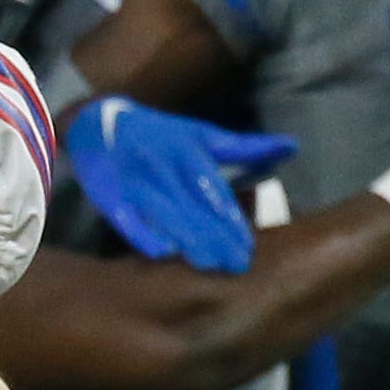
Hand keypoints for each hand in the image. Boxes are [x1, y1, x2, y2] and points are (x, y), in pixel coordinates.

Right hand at [63, 97, 291, 274]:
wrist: (98, 124)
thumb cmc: (160, 136)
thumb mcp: (201, 134)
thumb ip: (245, 147)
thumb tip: (292, 147)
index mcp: (187, 150)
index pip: (214, 190)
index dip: (232, 219)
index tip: (249, 246)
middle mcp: (162, 165)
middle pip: (192, 205)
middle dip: (215, 236)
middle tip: (236, 264)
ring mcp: (134, 180)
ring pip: (164, 213)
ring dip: (187, 239)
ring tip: (210, 264)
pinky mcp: (109, 195)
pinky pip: (127, 218)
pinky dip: (143, 235)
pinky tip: (163, 254)